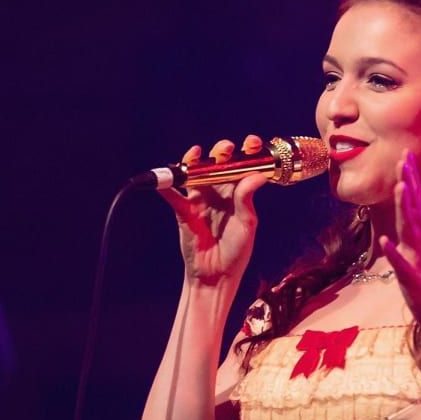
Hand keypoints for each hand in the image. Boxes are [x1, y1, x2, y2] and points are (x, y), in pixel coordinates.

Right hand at [162, 134, 270, 284]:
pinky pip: (173, 196)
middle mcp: (219, 191)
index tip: (251, 143)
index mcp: (238, 192)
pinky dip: (165, 187)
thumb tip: (257, 175)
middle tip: (225, 149)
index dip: (247, 150)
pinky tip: (163, 180)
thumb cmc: (236, 252)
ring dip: (193, 161)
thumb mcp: (246, 225)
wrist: (215, 276)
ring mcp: (200, 199)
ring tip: (195, 155)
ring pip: (195, 173)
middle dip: (221, 151)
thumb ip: (247, 200)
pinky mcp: (184, 211)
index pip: (243, 165)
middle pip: (217, 163)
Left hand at [377, 152, 420, 335]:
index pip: (416, 202)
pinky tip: (385, 242)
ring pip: (411, 230)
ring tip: (399, 188)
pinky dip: (394, 253)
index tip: (404, 156)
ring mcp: (419, 259)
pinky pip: (402, 265)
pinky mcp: (413, 279)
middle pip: (414, 208)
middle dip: (408, 182)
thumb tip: (408, 214)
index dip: (410, 179)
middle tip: (403, 158)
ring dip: (404, 209)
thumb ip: (414, 233)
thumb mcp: (420, 252)